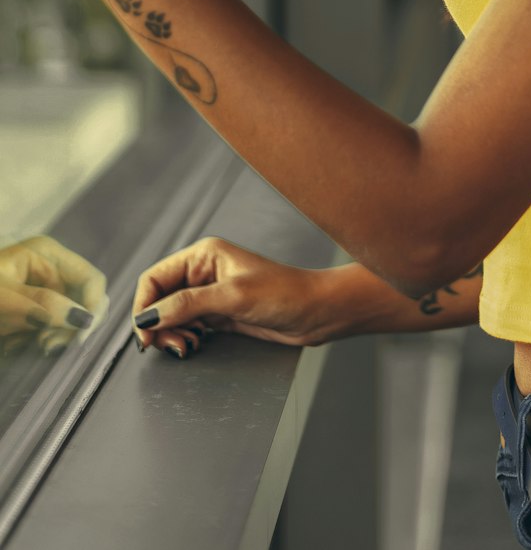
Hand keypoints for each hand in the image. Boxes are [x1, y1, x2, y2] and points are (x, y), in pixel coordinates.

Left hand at [0, 235, 108, 356]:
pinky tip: (20, 345)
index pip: (90, 279)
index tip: (79, 338)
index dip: (92, 307)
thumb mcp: (3, 299)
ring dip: (53, 337)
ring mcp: (40, 292)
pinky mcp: (30, 314)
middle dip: (70, 326)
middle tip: (45, 346)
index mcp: (46, 254)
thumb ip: (41, 306)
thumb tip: (82, 318)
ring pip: (68, 320)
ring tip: (26, 346)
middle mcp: (48, 270)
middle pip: (83, 300)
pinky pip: (49, 331)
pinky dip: (39, 342)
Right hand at [132, 236, 341, 357]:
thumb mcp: (232, 297)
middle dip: (158, 325)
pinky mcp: (219, 314)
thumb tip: (149, 317)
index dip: (144, 306)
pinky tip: (193, 345)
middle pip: (160, 299)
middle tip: (168, 346)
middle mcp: (204, 272)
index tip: (144, 334)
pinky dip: (183, 338)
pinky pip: (186, 326)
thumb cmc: (284, 293)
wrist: (315, 312)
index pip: (155, 278)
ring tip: (185, 347)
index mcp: (204, 255)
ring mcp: (211, 294)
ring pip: (171, 316)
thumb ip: (188, 305)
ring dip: (170, 334)